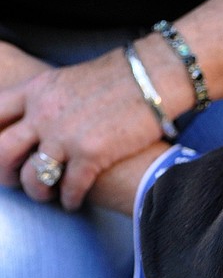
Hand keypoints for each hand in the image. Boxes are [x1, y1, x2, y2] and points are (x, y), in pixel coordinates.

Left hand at [0, 47, 167, 210]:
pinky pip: (69, 188)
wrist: (152, 76)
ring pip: (34, 177)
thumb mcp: (66, 81)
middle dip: (7, 173)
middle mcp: (43, 113)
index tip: (5, 153)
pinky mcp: (91, 154)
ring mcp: (65, 135)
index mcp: (35, 91)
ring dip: (39, 193)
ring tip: (50, 196)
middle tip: (19, 180)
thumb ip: (46, 101)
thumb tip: (37, 122)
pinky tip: (74, 201)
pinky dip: (69, 200)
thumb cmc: (117, 78)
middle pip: (2, 151)